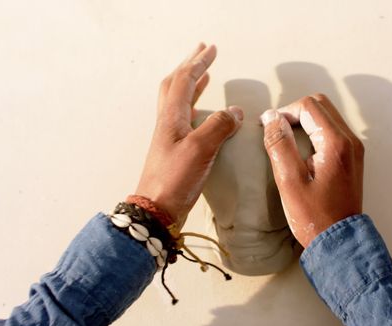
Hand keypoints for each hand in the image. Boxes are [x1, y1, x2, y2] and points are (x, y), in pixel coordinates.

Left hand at [136, 43, 242, 223]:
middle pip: (175, 85)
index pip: (185, 81)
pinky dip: (195, 106)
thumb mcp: (200, 149)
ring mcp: (170, 136)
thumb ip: (218, 127)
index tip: (211, 49)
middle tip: (202, 53)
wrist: (156, 210)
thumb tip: (235, 112)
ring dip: (192, 85)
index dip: (198, 63)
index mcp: (172, 118)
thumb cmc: (174, 180)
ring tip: (204, 75)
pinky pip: (185, 118)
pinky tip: (203, 113)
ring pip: (179, 101)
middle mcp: (168, 123)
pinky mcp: (175, 150)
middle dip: (190, 66)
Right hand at [261, 94, 363, 247]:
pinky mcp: (352, 158)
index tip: (269, 128)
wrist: (340, 242)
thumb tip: (271, 118)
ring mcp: (354, 149)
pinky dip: (315, 131)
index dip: (285, 112)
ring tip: (286, 140)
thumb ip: (280, 145)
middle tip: (277, 131)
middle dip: (295, 112)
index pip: (308, 106)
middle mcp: (350, 141)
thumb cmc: (314, 216)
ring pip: (327, 116)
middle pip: (320, 105)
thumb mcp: (289, 181)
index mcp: (336, 143)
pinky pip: (333, 131)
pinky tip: (300, 150)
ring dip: (305, 121)